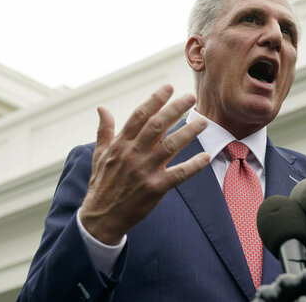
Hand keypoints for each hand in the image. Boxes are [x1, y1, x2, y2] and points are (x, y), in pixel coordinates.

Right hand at [80, 85, 210, 244]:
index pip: (140, 115)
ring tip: (204, 121)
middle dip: (176, 109)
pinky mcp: (155, 188)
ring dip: (189, 132)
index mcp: (120, 144)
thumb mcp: (99, 155)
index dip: (155, 100)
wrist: (101, 217)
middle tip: (191, 97)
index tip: (169, 87)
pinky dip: (194, 165)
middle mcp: (132, 154)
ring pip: (171, 146)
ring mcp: (144, 171)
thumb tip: (102, 108)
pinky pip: (179, 174)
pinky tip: (206, 157)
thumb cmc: (102, 183)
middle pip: (157, 125)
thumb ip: (104, 131)